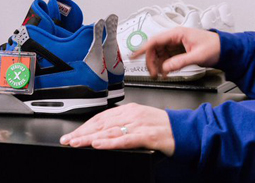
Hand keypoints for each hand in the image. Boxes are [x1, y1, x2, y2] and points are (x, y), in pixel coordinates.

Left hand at [60, 103, 175, 155]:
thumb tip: (102, 134)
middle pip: (102, 124)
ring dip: (91, 138)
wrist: (185, 130)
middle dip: (82, 133)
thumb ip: (123, 125)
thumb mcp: (140, 121)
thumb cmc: (164, 128)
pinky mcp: (147, 135)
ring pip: (110, 131)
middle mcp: (132, 114)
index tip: (72, 134)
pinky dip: (110, 142)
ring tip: (77, 143)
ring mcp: (139, 124)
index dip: (84, 126)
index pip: (101, 117)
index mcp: (129, 110)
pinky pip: (125, 139)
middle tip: (68, 140)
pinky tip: (99, 144)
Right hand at [132, 27, 220, 78]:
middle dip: (151, 61)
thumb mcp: (197, 56)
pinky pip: (166, 58)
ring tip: (159, 75)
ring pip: (159, 54)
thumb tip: (166, 67)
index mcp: (177, 33)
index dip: (142, 48)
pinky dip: (164, 66)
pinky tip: (166, 73)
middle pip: (155, 49)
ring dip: (157, 65)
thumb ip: (180, 62)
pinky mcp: (178, 51)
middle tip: (152, 73)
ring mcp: (175, 44)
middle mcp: (174, 38)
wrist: (224, 49)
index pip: (155, 40)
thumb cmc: (214, 46)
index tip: (133, 55)